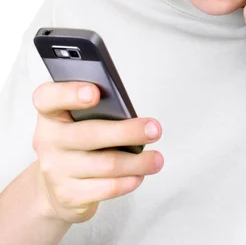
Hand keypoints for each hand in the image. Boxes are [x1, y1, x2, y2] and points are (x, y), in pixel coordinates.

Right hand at [32, 81, 163, 223]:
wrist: (54, 188)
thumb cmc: (75, 143)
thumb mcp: (76, 120)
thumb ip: (97, 110)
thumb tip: (130, 115)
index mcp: (50, 114)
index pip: (48, 98)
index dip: (70, 93)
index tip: (95, 92)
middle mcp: (48, 140)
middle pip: (90, 134)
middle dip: (128, 132)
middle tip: (154, 129)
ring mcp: (56, 170)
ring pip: (105, 164)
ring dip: (137, 162)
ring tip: (156, 159)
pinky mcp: (68, 195)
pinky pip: (105, 188)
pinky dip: (128, 181)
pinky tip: (139, 175)